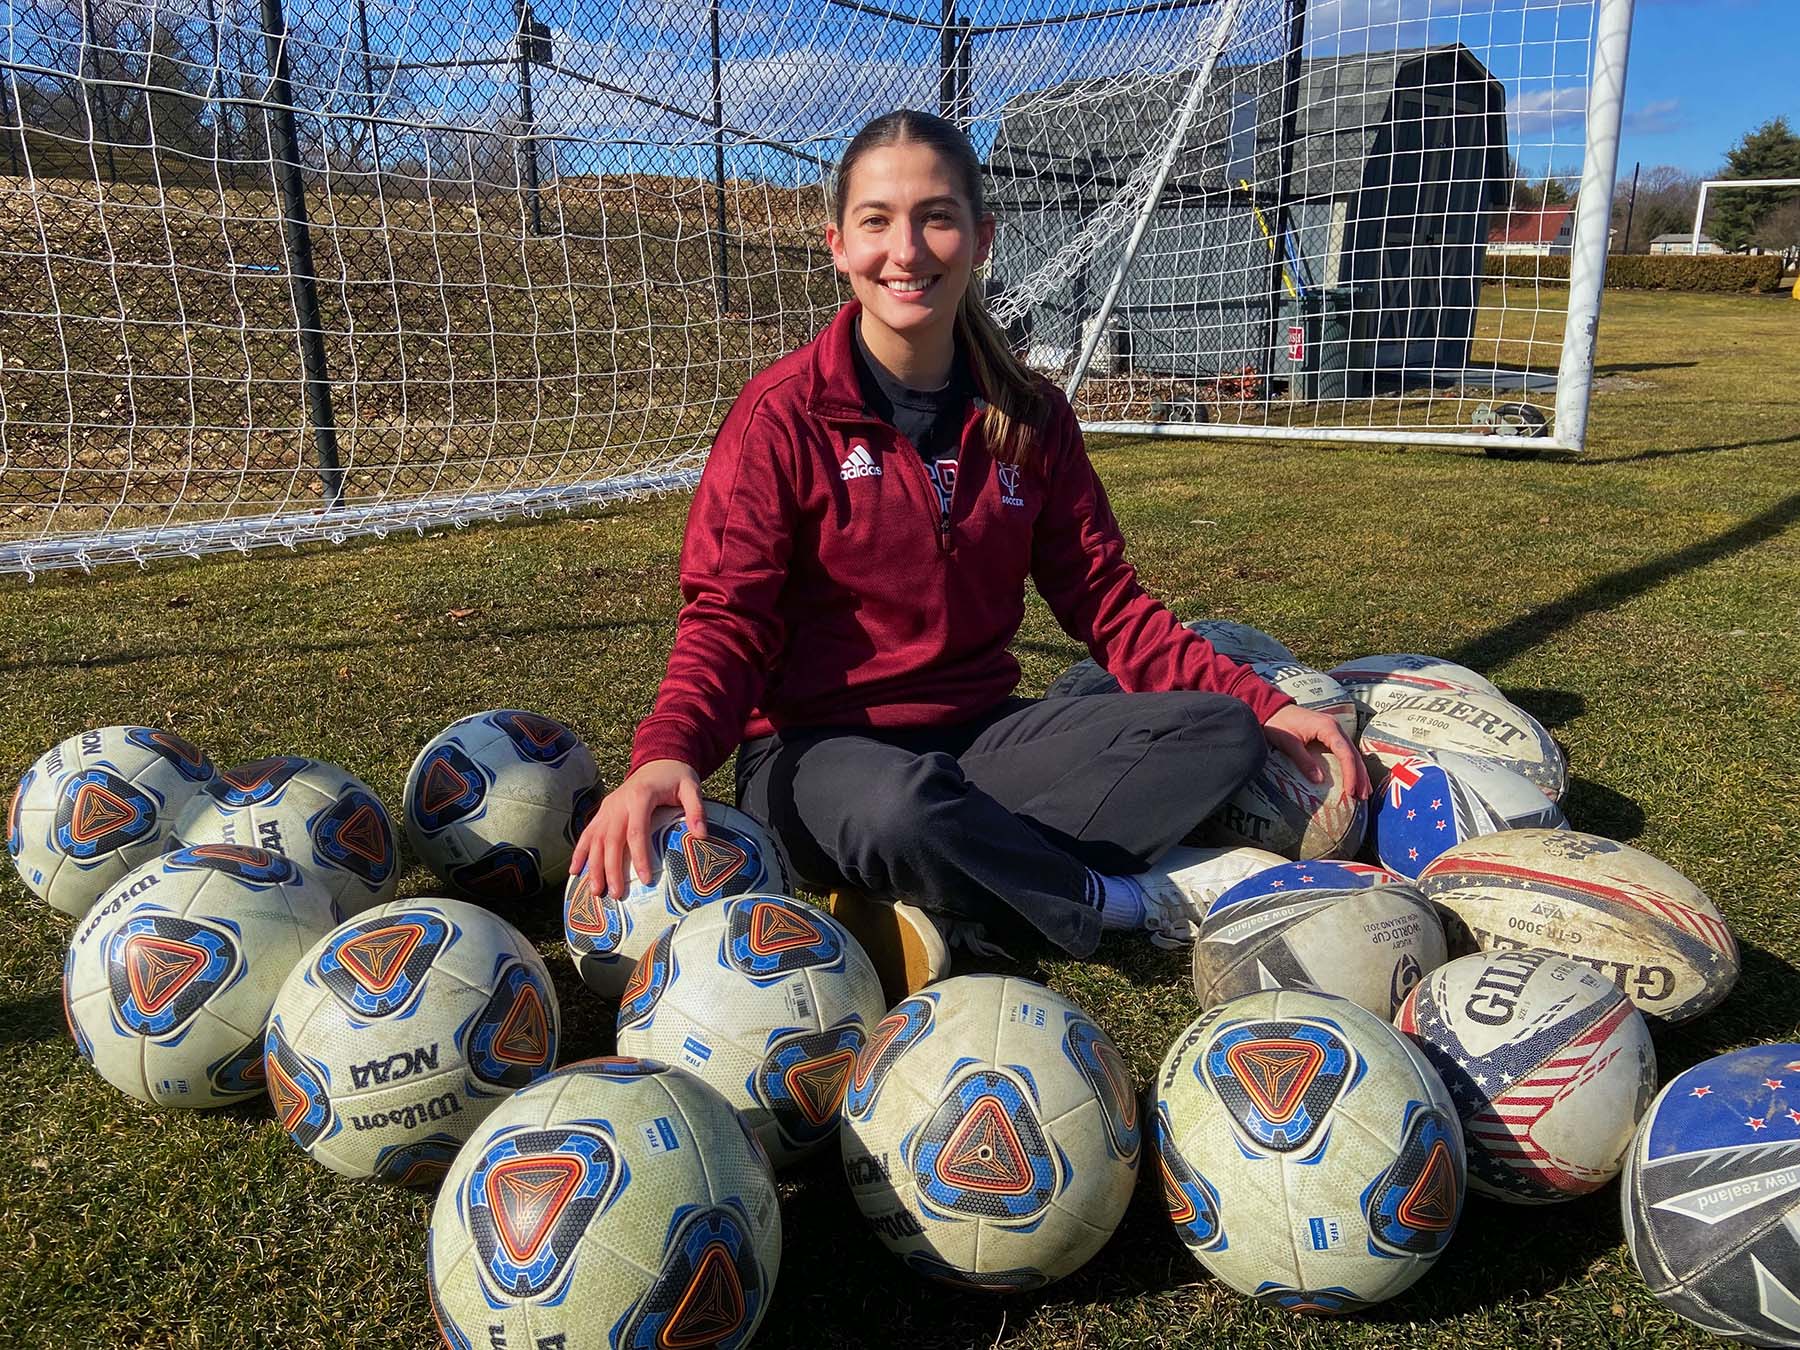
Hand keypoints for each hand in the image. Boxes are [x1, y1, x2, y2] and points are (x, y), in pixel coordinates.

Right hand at [570, 759, 705, 898]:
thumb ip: (696, 809)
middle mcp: (618, 804)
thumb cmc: (676, 777)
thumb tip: (702, 835)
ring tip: (596, 891)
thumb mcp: (691, 788)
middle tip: (616, 895)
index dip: (640, 857)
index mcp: (640, 797)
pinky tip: (575, 872)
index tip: (645, 880)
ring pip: (595, 839)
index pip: (636, 831)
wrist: (658, 761)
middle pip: (611, 840)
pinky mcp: (603, 812)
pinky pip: (587, 834)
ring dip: (593, 866)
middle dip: (611, 869)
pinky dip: (580, 853)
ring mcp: (607, 808)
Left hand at [1262, 704, 1369, 798]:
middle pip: (1354, 754)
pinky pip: (1345, 751)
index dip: (1350, 773)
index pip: (1345, 753)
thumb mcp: (1289, 743)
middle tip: (1363, 796)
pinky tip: (1355, 778)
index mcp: (1328, 727)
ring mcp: (1334, 730)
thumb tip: (1320, 780)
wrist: (1272, 708)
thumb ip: (1304, 761)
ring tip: (1363, 791)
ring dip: (1359, 772)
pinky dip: (1351, 765)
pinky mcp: (1330, 734)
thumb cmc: (1278, 723)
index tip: (1350, 791)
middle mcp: (1336, 727)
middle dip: (1360, 776)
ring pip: (1353, 753)